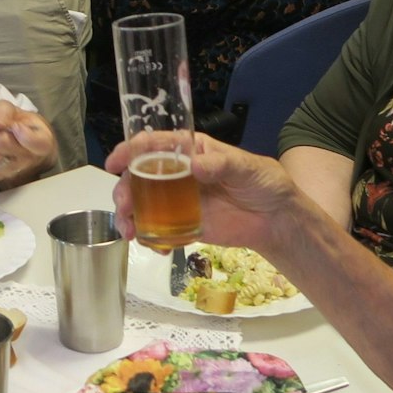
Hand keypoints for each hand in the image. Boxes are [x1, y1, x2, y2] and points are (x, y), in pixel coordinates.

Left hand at [0, 101, 55, 183]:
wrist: (22, 148)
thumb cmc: (20, 125)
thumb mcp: (15, 111)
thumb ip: (5, 111)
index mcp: (41, 141)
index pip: (35, 142)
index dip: (24, 134)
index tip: (15, 125)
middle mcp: (29, 159)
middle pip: (1, 144)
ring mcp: (14, 171)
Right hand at [106, 131, 304, 255]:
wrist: (277, 220)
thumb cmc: (264, 183)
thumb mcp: (246, 167)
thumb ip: (221, 164)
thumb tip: (194, 165)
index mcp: (190, 150)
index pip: (154, 144)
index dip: (130, 150)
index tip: (115, 162)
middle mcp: (178, 173)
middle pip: (139, 176)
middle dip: (125, 190)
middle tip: (125, 207)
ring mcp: (178, 201)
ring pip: (143, 204)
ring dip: (129, 217)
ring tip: (130, 233)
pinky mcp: (184, 226)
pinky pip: (159, 231)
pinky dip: (150, 239)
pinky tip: (155, 248)